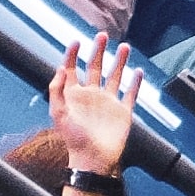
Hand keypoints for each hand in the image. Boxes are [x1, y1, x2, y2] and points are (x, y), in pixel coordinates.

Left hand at [48, 33, 141, 168]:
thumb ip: (56, 90)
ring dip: (119, 61)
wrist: (94, 160)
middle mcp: (91, 96)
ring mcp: (108, 103)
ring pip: (114, 76)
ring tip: (123, 46)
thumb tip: (60, 69)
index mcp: (74, 95)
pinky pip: (130, 94)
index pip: (71, 69)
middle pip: (95, 67)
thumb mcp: (58, 114)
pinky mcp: (122, 112)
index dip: (72, 55)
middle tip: (102, 36)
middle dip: (98, 50)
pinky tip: (138, 72)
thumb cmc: (74, 140)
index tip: (76, 41)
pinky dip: (135, 82)